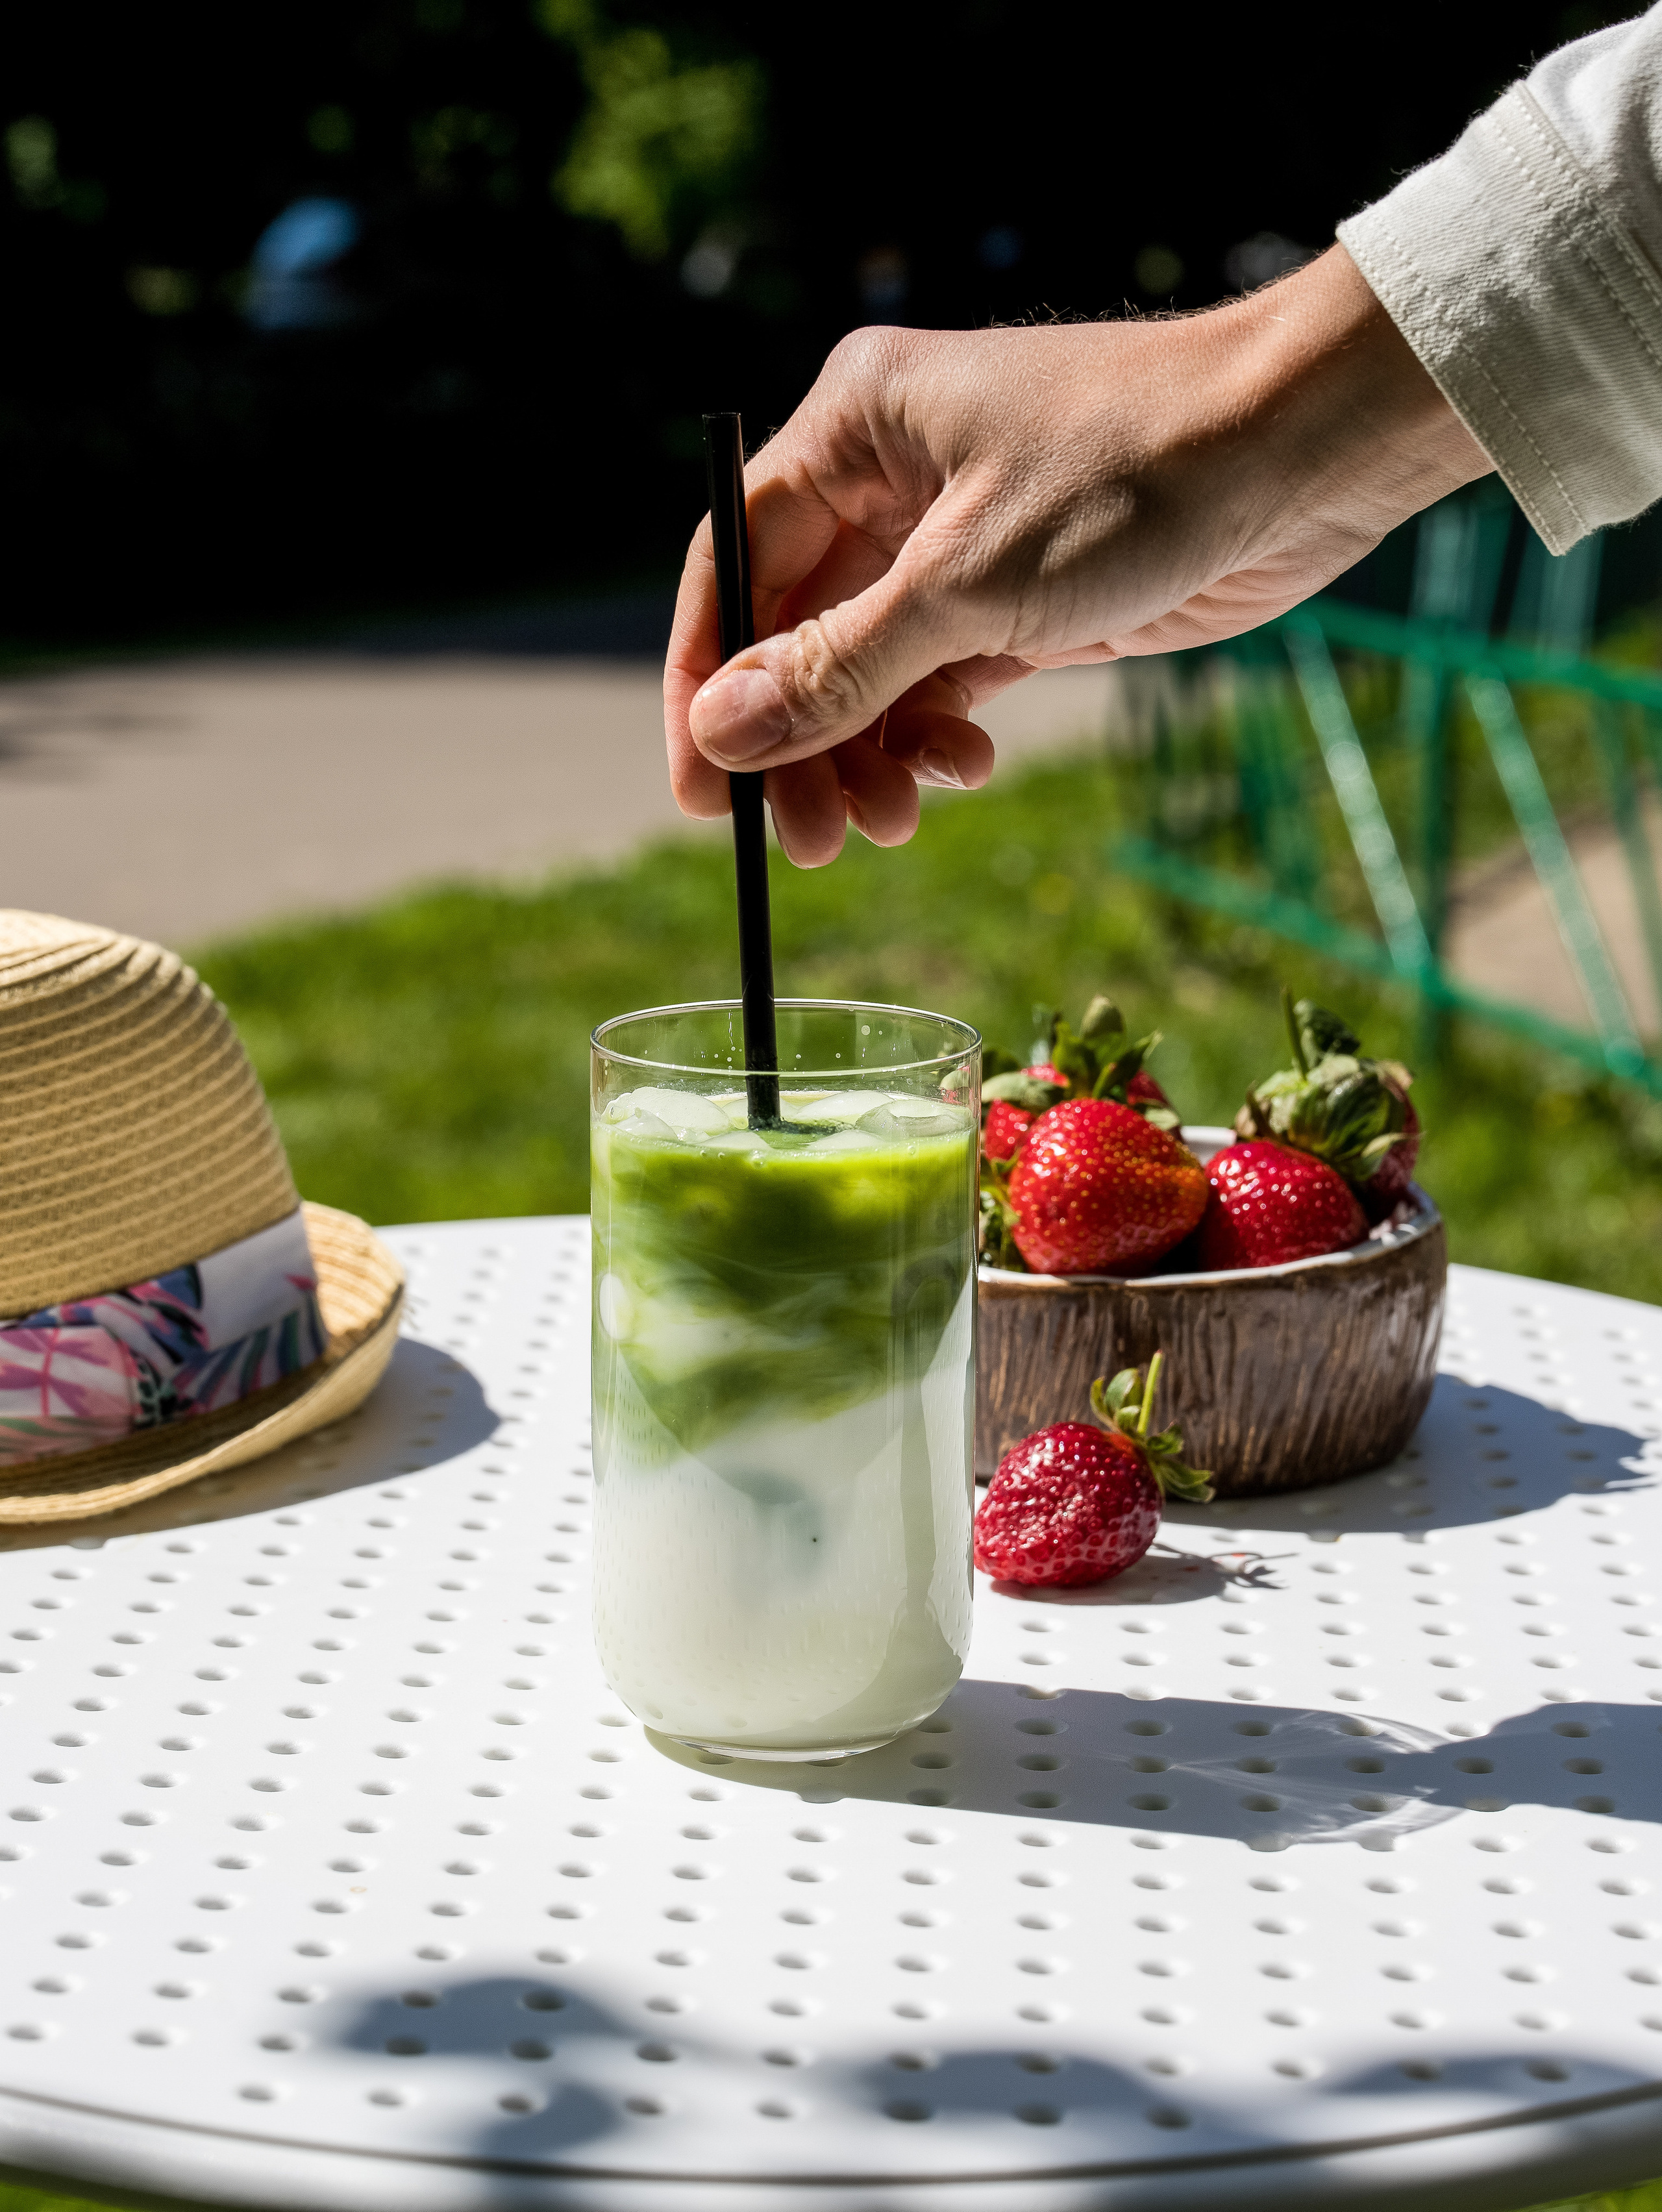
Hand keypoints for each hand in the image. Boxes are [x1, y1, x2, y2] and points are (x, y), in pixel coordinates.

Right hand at [664, 244, 1488, 865]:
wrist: (1301, 451)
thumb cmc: (1132, 475)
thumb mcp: (967, 585)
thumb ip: (837, 668)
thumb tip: (719, 733)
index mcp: (855, 427)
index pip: (733, 563)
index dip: (705, 682)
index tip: (704, 794)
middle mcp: (891, 479)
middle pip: (796, 633)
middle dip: (801, 743)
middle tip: (813, 843)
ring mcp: (954, 542)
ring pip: (867, 671)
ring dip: (868, 755)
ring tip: (894, 823)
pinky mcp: (1016, 597)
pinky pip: (937, 683)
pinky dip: (933, 738)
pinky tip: (956, 775)